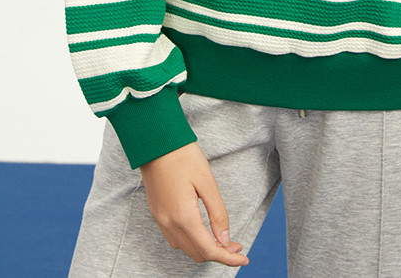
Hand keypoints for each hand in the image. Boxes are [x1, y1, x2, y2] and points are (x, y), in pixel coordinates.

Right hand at [140, 141, 248, 266]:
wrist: (155, 141)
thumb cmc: (183, 156)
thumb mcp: (207, 182)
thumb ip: (217, 213)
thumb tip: (225, 240)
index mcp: (184, 216)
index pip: (209, 250)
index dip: (228, 258)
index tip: (244, 258)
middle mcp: (169, 223)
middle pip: (196, 253)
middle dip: (219, 254)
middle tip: (236, 245)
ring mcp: (160, 219)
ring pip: (185, 248)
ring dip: (204, 249)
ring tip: (222, 240)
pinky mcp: (156, 213)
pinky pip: (175, 238)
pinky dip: (191, 241)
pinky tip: (202, 232)